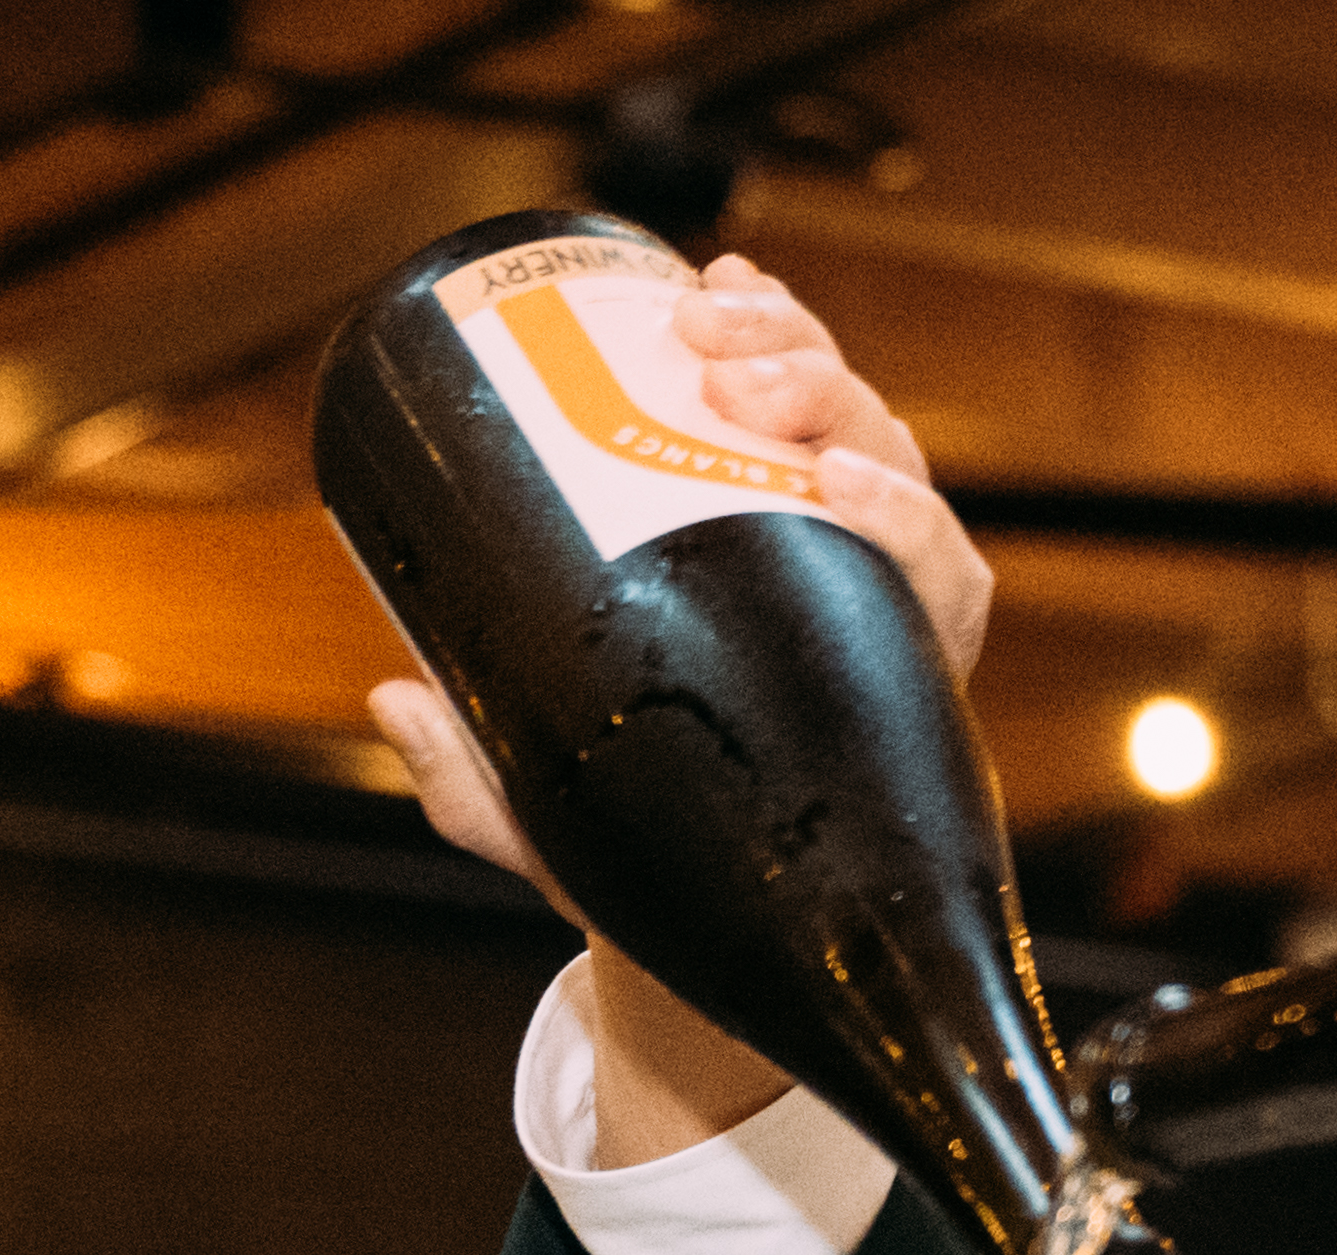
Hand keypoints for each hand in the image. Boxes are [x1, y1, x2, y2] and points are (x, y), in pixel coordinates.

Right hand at [364, 260, 986, 1158]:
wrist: (708, 886)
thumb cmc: (667, 877)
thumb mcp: (582, 851)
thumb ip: (492, 797)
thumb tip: (397, 700)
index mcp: (879, 701)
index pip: (939, 582)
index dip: (907, 522)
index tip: (839, 487)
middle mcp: (882, 616)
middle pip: (892, 470)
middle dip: (823, 396)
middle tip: (726, 376)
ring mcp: (845, 556)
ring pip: (855, 424)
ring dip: (793, 347)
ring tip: (705, 312)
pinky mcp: (795, 508)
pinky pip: (808, 411)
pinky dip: (778, 337)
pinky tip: (717, 285)